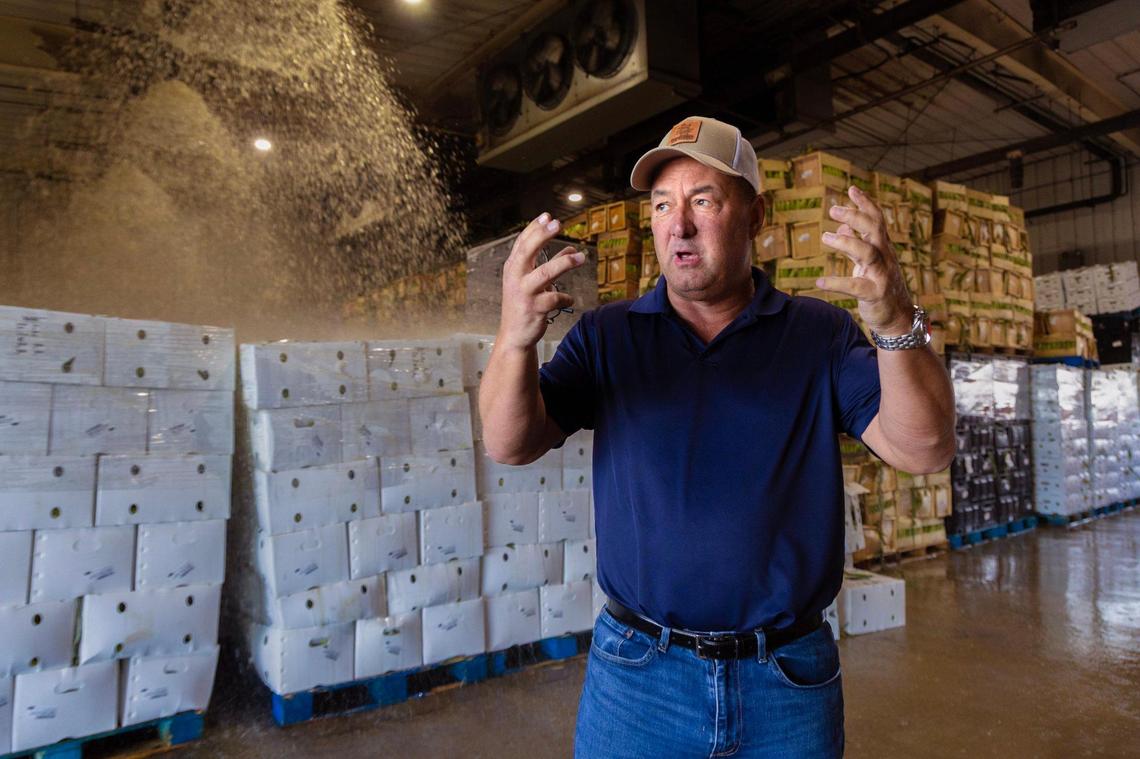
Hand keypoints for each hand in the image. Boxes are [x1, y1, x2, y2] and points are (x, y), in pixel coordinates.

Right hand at [498, 212, 585, 351]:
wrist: (514, 335)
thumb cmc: (524, 304)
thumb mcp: (533, 282)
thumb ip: (550, 264)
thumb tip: (571, 249)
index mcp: (513, 268)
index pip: (522, 242)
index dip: (534, 228)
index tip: (548, 216)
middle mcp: (515, 278)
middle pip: (528, 251)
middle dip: (543, 236)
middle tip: (558, 223)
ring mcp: (524, 293)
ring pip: (545, 274)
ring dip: (564, 263)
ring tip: (581, 257)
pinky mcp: (535, 309)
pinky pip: (556, 298)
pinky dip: (565, 298)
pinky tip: (569, 300)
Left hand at [816, 186, 913, 335]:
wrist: (898, 319)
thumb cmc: (881, 287)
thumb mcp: (868, 262)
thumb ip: (855, 242)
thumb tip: (841, 223)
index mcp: (882, 248)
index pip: (876, 220)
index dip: (865, 204)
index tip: (851, 189)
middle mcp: (884, 258)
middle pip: (874, 230)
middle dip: (856, 216)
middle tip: (833, 208)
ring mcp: (881, 275)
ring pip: (867, 253)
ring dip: (846, 242)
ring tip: (825, 237)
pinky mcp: (874, 294)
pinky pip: (855, 286)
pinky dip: (837, 283)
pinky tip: (820, 282)